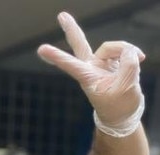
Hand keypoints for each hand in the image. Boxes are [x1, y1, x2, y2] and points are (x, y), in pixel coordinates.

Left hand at [37, 11, 144, 130]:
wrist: (123, 113)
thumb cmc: (119, 106)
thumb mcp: (126, 87)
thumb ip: (128, 65)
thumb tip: (127, 51)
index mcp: (87, 77)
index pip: (70, 65)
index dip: (57, 57)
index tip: (41, 49)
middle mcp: (91, 67)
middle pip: (80, 44)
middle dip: (72, 29)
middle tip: (61, 16)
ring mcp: (100, 63)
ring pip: (113, 46)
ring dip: (127, 51)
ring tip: (138, 60)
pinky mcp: (111, 62)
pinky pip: (123, 50)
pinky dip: (132, 53)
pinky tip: (139, 59)